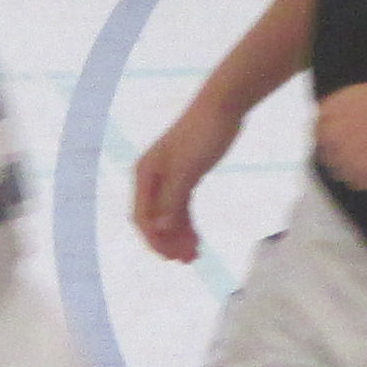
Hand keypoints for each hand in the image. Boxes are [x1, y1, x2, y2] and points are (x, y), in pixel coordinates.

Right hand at [132, 96, 236, 262]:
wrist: (224, 105)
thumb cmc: (203, 135)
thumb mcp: (188, 170)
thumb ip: (172, 201)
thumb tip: (159, 229)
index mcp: (145, 174)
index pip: (143, 217)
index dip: (155, 241)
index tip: (173, 258)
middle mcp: (152, 177)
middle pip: (154, 219)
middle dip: (167, 242)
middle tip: (188, 261)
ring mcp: (169, 176)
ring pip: (168, 215)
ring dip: (178, 236)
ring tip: (195, 255)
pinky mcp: (186, 175)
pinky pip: (181, 206)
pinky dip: (187, 223)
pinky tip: (197, 238)